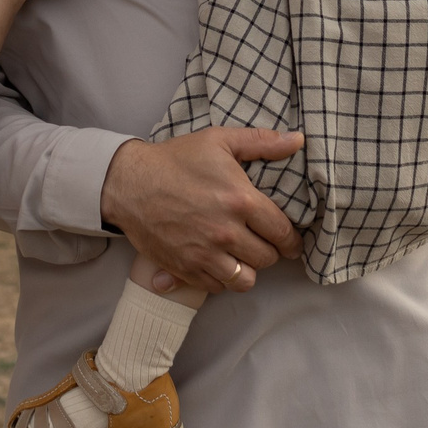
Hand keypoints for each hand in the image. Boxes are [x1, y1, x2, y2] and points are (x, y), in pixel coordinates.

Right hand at [100, 128, 303, 294]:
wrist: (129, 183)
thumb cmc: (175, 160)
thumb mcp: (218, 140)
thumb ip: (261, 142)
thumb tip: (298, 140)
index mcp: (241, 201)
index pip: (283, 232)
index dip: (291, 239)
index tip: (290, 240)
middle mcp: (227, 232)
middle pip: (268, 258)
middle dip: (270, 251)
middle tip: (262, 242)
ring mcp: (205, 253)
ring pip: (246, 280)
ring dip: (248, 269)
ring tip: (243, 256)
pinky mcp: (186, 268)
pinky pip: (218, 288)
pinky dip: (223, 279)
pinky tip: (219, 262)